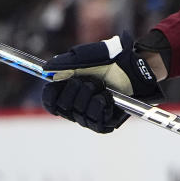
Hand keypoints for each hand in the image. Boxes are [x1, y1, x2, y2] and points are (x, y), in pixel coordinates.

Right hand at [42, 32, 163, 132]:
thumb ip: (64, 63)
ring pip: (79, 115)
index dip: (51, 95)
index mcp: (68, 91)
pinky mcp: (105, 123)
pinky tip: (107, 97)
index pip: (50, 102)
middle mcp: (77, 106)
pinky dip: (100, 106)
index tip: (55, 84)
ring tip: (102, 86)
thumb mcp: (84, 56)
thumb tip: (45, 69)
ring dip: (91, 96)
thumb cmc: (109, 61)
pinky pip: (95, 122)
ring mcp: (90, 116)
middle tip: (89, 80)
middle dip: (76, 90)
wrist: (133, 68)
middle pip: (63, 108)